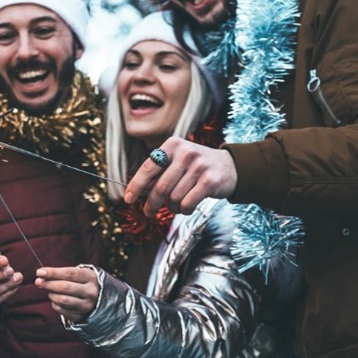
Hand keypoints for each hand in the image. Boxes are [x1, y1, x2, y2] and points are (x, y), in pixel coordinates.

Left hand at [35, 266, 98, 323]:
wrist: (98, 299)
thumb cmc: (81, 282)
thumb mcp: (77, 274)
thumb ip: (61, 274)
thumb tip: (41, 275)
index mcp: (90, 277)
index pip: (69, 274)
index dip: (53, 272)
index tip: (39, 272)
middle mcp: (91, 292)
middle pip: (65, 287)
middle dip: (49, 284)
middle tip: (38, 282)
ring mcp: (87, 305)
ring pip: (63, 300)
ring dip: (51, 295)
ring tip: (49, 291)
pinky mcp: (81, 316)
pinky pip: (62, 310)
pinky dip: (54, 304)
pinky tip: (55, 300)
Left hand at [123, 138, 237, 216]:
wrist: (230, 167)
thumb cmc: (195, 167)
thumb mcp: (177, 161)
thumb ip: (159, 172)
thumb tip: (135, 192)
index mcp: (172, 145)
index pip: (149, 167)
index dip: (136, 185)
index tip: (128, 198)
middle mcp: (185, 153)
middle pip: (160, 186)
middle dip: (151, 203)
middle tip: (148, 212)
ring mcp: (199, 166)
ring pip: (174, 197)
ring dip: (171, 207)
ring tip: (175, 206)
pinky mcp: (210, 181)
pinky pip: (187, 203)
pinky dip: (183, 210)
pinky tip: (185, 208)